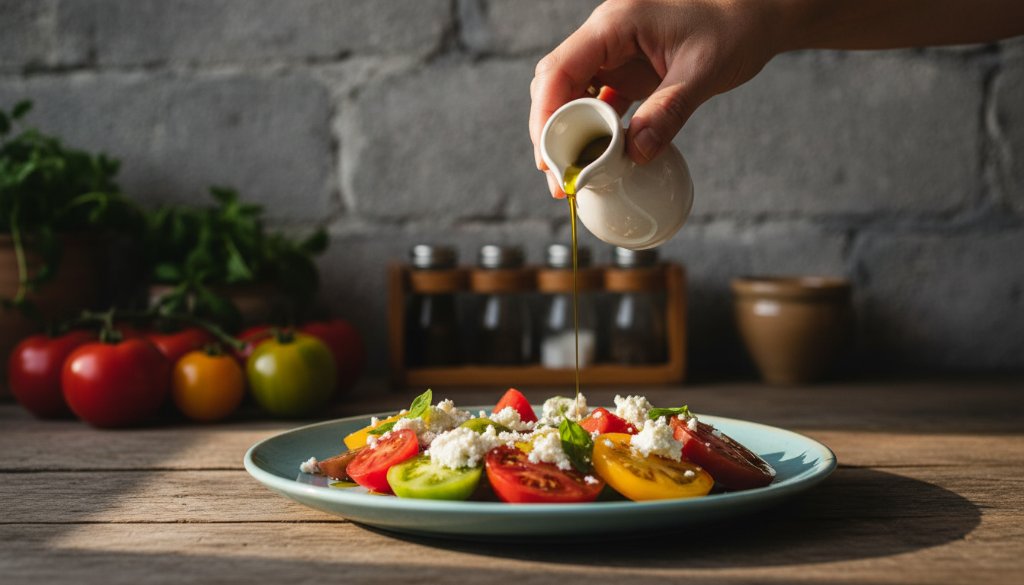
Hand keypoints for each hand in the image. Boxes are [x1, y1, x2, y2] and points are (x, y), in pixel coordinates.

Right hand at [530, 0, 781, 197]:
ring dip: (569, 133)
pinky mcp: (626, 70)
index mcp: (614, 25)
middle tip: (558, 177)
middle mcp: (606, 37)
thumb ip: (668, 112)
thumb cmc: (734, 27)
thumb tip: (634, 156)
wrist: (755, 15)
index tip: (548, 156)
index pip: (559, 70)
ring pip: (572, 94)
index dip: (545, 115)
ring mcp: (614, 54)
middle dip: (551, 131)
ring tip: (574, 174)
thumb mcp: (703, 72)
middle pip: (557, 85)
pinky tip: (600, 158)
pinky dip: (594, 130)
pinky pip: (597, 101)